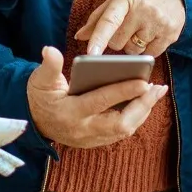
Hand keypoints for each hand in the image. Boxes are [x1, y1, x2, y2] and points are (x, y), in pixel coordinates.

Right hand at [26, 46, 168, 148]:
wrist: (34, 123)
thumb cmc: (40, 97)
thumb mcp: (40, 80)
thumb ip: (49, 66)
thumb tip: (50, 50)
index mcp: (71, 113)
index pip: (100, 101)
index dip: (123, 91)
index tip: (144, 81)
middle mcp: (84, 129)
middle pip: (120, 123)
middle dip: (141, 106)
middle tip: (157, 88)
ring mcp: (92, 138)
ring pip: (124, 129)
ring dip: (143, 111)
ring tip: (156, 91)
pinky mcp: (97, 141)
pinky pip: (122, 131)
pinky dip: (136, 116)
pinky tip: (145, 101)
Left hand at [75, 0, 184, 56]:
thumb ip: (98, 18)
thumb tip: (79, 37)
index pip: (109, 21)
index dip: (99, 38)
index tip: (91, 53)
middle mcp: (143, 9)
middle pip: (117, 42)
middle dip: (118, 39)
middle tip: (128, 26)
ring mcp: (158, 22)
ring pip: (133, 51)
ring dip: (133, 46)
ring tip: (141, 29)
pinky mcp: (171, 34)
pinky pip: (149, 55)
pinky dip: (147, 49)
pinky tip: (152, 34)